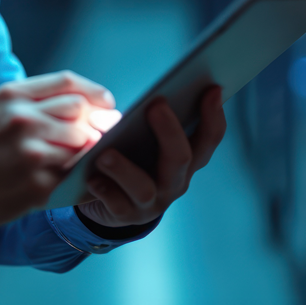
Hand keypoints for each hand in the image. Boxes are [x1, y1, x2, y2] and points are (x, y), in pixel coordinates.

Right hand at [0, 72, 120, 227]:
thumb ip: (35, 103)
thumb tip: (85, 105)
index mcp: (13, 96)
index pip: (69, 84)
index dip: (95, 94)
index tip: (106, 104)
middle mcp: (24, 120)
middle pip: (81, 113)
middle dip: (90, 126)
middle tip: (86, 139)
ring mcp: (32, 153)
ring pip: (81, 146)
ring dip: (80, 154)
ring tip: (65, 162)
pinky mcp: (36, 185)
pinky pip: (72, 177)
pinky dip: (74, 178)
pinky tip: (62, 181)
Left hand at [76, 85, 225, 229]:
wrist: (109, 201)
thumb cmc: (130, 158)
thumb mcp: (141, 139)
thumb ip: (144, 122)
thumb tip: (138, 108)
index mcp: (186, 160)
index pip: (208, 139)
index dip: (213, 115)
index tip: (212, 89)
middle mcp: (175, 182)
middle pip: (181, 159)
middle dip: (170, 131)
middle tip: (156, 105)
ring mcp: (152, 202)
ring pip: (144, 188)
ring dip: (125, 169)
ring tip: (106, 154)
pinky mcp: (126, 215)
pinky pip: (116, 205)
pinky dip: (104, 190)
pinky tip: (92, 178)